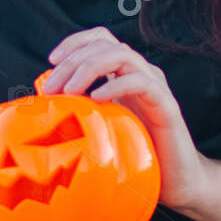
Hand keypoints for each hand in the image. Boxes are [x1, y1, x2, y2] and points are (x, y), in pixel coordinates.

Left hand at [41, 25, 209, 213]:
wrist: (178, 181)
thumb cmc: (137, 156)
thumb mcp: (101, 129)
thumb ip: (79, 113)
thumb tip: (42, 109)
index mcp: (125, 74)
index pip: (101, 39)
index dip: (75, 42)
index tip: (51, 61)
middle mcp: (141, 74)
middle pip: (106, 44)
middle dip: (73, 61)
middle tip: (52, 89)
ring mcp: (155, 87)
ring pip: (123, 55)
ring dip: (90, 68)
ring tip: (71, 90)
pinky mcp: (167, 106)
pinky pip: (143, 83)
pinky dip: (117, 84)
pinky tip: (97, 98)